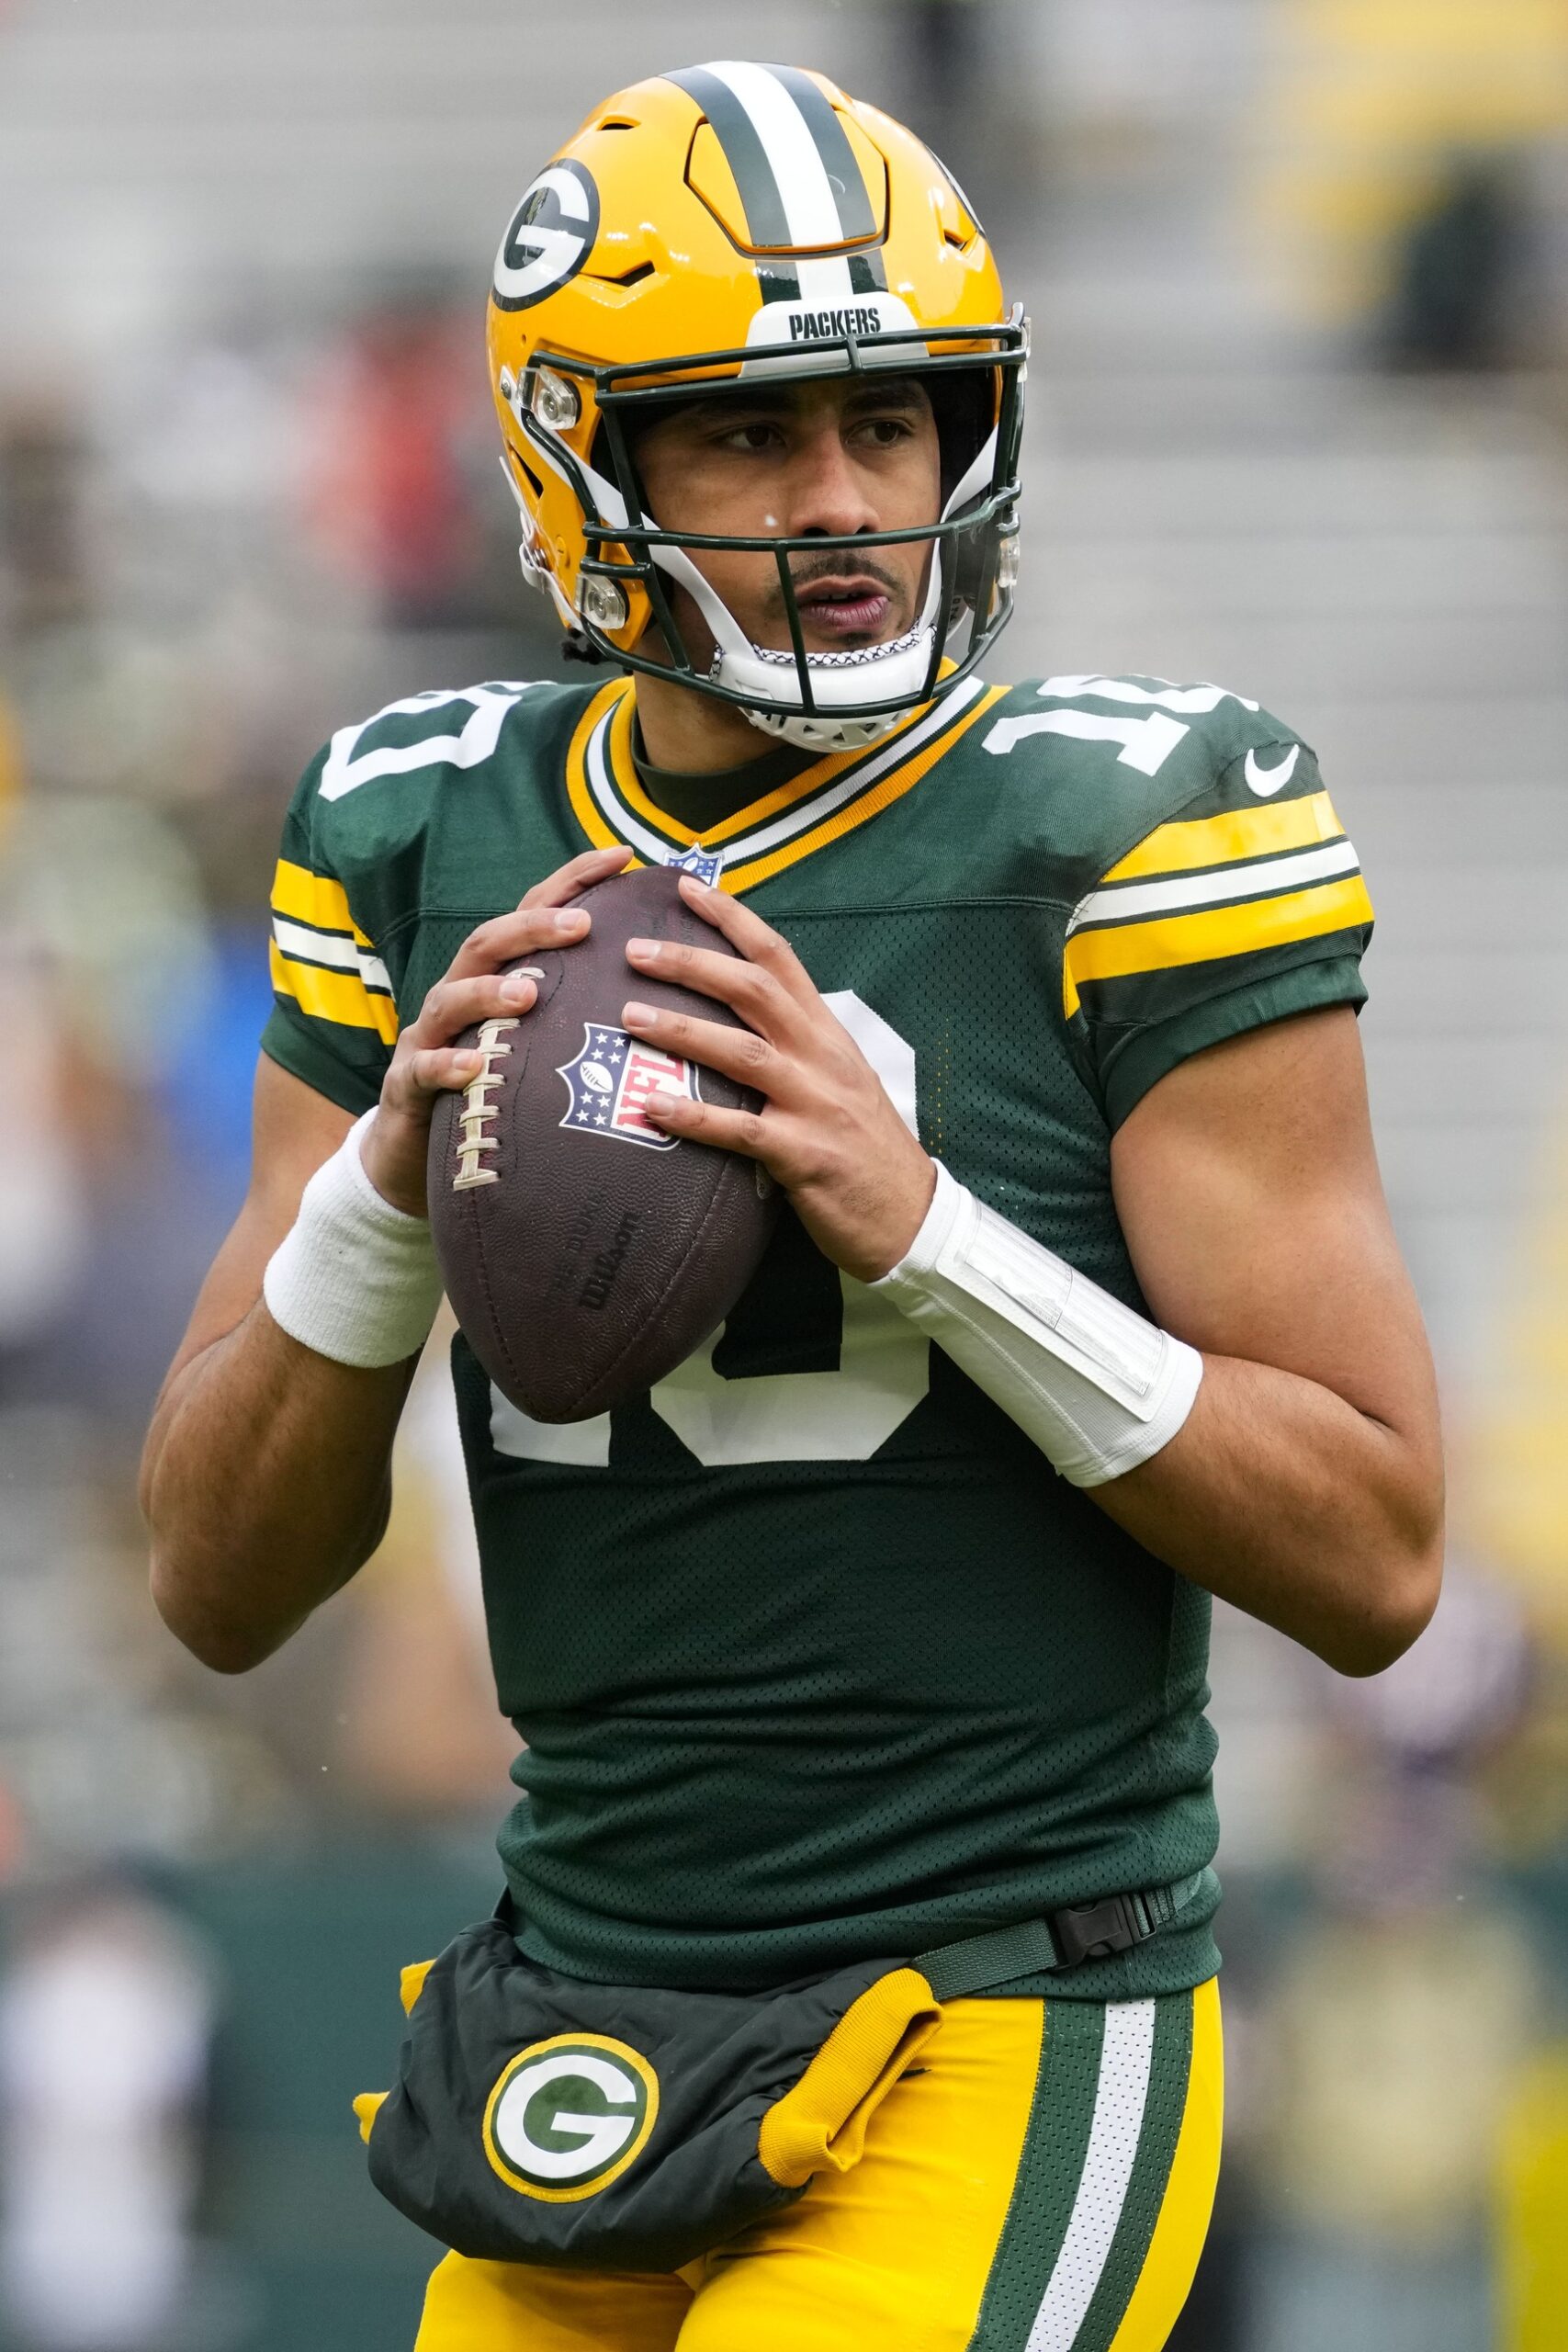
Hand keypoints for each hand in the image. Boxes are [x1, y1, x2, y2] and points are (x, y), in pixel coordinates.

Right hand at [362, 846, 631, 1216]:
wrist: (413, 1155)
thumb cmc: (492, 1095)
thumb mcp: (537, 1048)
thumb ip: (579, 1015)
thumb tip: (662, 994)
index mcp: (494, 979)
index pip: (530, 916)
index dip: (572, 882)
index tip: (622, 856)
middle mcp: (459, 996)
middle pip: (488, 945)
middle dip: (532, 929)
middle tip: (581, 924)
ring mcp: (430, 1039)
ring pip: (451, 1001)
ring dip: (489, 992)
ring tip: (529, 993)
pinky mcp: (408, 1088)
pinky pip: (423, 1071)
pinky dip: (447, 1066)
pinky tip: (474, 1066)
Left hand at [621, 876, 934, 1282]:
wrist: (909, 1216)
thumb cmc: (863, 1147)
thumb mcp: (838, 1077)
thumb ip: (794, 1043)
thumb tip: (734, 1014)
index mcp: (827, 1032)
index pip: (778, 957)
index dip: (732, 918)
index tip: (687, 887)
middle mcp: (822, 1057)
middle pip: (754, 990)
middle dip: (692, 964)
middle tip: (635, 950)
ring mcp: (814, 1104)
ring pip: (743, 1052)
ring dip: (683, 1030)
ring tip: (629, 1018)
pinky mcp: (802, 1155)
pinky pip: (740, 1131)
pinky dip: (693, 1117)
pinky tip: (651, 1109)